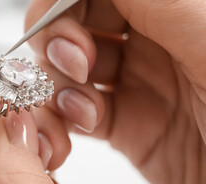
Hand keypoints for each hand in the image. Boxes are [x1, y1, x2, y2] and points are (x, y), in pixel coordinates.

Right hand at [26, 0, 205, 183]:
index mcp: (175, 8)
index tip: (56, 18)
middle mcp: (152, 40)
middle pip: (75, 21)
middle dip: (58, 38)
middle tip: (75, 61)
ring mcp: (135, 83)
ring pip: (68, 66)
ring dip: (60, 82)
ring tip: (81, 106)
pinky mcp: (124, 125)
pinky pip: (75, 109)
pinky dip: (64, 114)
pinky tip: (81, 122)